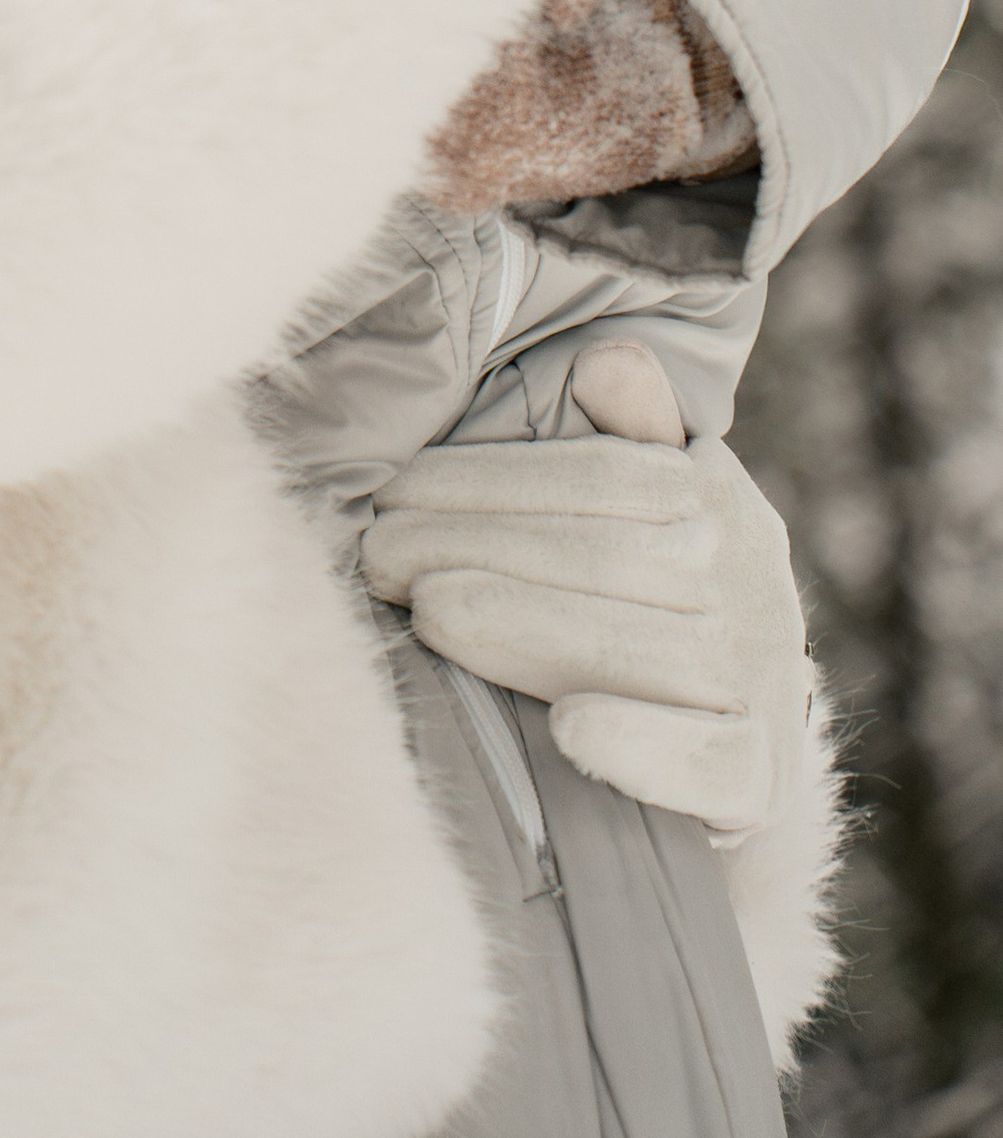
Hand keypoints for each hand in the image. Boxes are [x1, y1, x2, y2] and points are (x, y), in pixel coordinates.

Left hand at [355, 341, 810, 841]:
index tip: (392, 493)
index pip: (599, 479)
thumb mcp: (658, 505)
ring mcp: (760, 683)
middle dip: (475, 548)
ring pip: (637, 650)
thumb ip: (634, 433)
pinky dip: (637, 744)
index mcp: (718, 505)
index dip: (488, 479)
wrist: (735, 755)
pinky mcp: (759, 778)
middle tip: (378, 557)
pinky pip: (704, 758)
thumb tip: (607, 359)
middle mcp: (751, 584)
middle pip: (602, 558)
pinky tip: (568, 730)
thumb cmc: (659, 607)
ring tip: (426, 612)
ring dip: (523, 628)